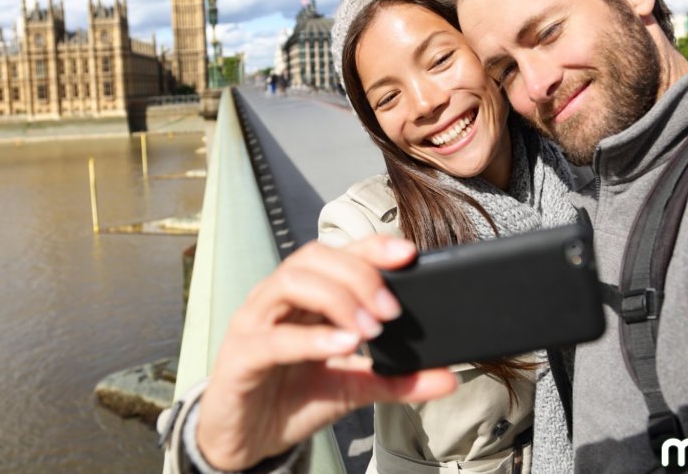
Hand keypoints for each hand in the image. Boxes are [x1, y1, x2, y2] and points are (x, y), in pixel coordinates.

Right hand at [195, 235, 457, 470]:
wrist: (244, 441)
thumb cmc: (291, 401)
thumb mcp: (353, 387)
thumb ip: (396, 379)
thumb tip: (447, 377)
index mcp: (304, 297)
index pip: (337, 254)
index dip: (371, 247)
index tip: (409, 254)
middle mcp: (275, 300)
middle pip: (313, 258)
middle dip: (358, 275)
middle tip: (392, 310)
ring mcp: (253, 324)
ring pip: (290, 282)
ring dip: (337, 298)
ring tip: (370, 328)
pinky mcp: (239, 357)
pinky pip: (272, 338)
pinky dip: (311, 338)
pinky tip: (343, 346)